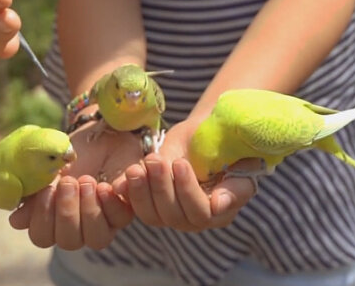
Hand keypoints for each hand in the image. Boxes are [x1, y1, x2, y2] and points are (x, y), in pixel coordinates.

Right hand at [7, 118, 141, 250]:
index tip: (46, 190)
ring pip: (96, 239)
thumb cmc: (65, 154)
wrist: (96, 136)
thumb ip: (32, 194)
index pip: (42, 236)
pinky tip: (106, 185)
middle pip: (69, 242)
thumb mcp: (45, 168)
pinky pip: (119, 220)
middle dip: (67, 212)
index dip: (42, 218)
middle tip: (69, 181)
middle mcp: (75, 227)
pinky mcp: (123, 213)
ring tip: (87, 180)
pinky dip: (111, 203)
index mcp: (51, 218)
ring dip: (90, 210)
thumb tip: (17, 221)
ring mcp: (100, 223)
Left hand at [111, 121, 256, 231]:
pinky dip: (128, 193)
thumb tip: (218, 206)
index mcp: (221, 211)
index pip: (201, 213)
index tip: (180, 163)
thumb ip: (232, 184)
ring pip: (151, 215)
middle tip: (154, 159)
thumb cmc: (221, 145)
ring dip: (141, 190)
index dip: (188, 191)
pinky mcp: (150, 206)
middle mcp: (195, 219)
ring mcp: (171, 215)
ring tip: (136, 167)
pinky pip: (135, 206)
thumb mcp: (234, 161)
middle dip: (161, 186)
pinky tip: (121, 178)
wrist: (199, 136)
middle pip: (173, 216)